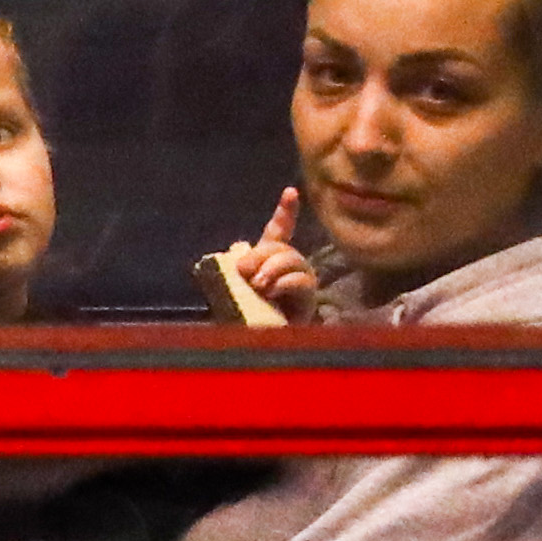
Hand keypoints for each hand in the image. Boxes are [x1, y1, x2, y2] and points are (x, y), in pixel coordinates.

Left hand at [223, 189, 321, 325]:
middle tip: (244, 271)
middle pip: (281, 246)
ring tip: (259, 285)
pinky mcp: (308, 300)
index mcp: (269, 260)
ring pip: (292, 258)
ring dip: (271, 269)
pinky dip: (285, 283)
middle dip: (261, 254)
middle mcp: (289, 267)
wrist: (255, 348)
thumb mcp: (233, 289)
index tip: (291, 192)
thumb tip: (239, 255)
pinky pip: (301, 280)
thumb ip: (237, 270)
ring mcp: (301, 282)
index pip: (279, 231)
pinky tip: (273, 291)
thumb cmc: (242, 317)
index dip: (286, 212)